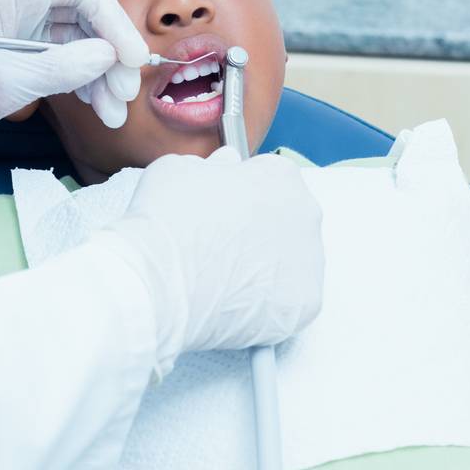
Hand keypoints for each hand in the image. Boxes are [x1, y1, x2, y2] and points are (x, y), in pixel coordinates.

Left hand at [0, 0, 147, 165]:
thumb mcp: (1, 83)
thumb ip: (60, 68)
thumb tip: (109, 57)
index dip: (113, 19)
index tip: (131, 59)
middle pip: (85, 12)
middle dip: (110, 52)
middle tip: (124, 95)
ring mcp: (17, 23)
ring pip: (78, 37)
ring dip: (100, 72)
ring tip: (112, 114)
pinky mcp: (15, 48)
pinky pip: (61, 55)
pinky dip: (81, 79)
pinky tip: (94, 105)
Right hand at [98, 148, 323, 373]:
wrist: (161, 282)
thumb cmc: (167, 220)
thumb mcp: (181, 168)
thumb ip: (214, 164)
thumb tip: (226, 165)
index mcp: (281, 175)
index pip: (270, 178)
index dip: (243, 193)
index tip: (224, 209)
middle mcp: (306, 214)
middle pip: (287, 219)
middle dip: (260, 229)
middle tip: (222, 245)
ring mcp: (308, 262)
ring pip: (290, 262)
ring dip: (266, 267)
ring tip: (225, 277)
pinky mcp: (304, 306)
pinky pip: (288, 302)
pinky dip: (267, 304)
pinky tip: (236, 301)